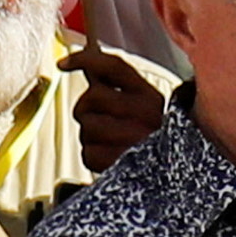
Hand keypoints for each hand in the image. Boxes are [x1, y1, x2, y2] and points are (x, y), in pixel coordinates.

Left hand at [71, 43, 172, 170]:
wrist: (171, 176)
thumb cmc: (152, 139)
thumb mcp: (145, 106)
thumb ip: (119, 86)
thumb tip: (88, 67)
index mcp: (149, 96)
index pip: (113, 67)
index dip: (84, 60)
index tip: (64, 63)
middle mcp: (144, 113)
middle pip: (92, 96)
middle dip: (86, 108)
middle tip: (99, 118)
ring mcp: (132, 138)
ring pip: (86, 126)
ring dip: (90, 136)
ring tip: (109, 142)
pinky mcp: (118, 163)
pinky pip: (87, 153)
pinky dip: (93, 157)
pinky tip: (109, 157)